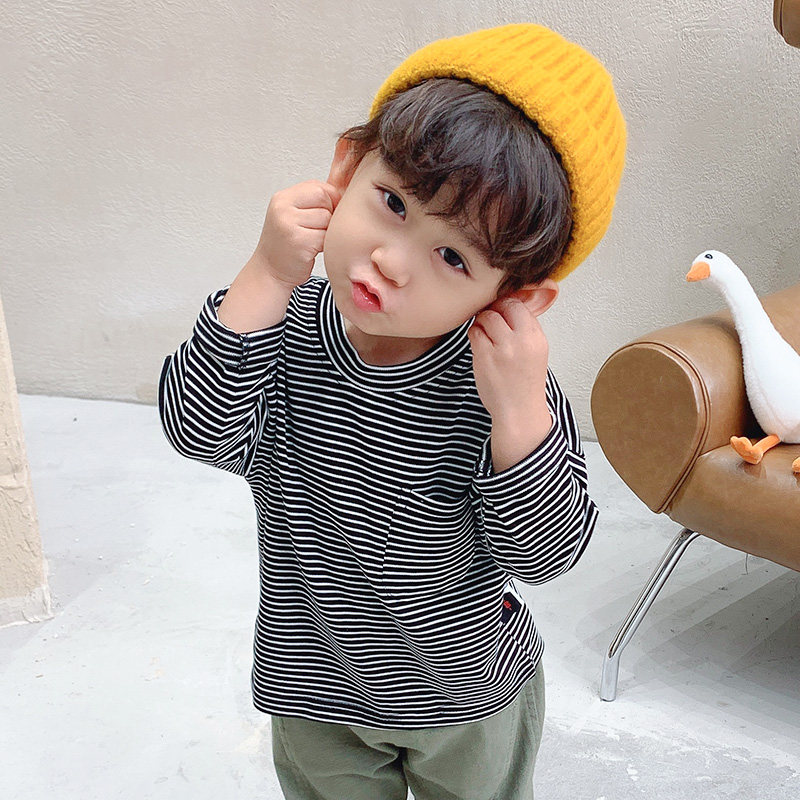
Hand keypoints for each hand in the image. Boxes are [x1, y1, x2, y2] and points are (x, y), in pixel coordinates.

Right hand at [251, 179, 342, 289]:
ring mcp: (289, 224)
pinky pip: (326, 237)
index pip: (318, 187)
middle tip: (317, 230)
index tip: (325, 214)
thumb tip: (345, 190)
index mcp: (282, 198)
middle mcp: (282, 208)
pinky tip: (312, 250)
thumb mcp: (293, 215)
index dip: (330, 200)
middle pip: (325, 199)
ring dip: (326, 232)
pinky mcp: (300, 242)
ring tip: (312, 241)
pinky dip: (324, 245)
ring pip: (328, 218)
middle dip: (329, 215)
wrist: (269, 271)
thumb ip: (313, 201)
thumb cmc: (286, 245)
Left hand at [467, 295, 549, 420]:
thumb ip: (525, 327)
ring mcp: (503, 349)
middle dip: (495, 310)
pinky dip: (475, 336)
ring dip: (482, 323)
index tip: (502, 313)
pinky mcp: (485, 357)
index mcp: (536, 337)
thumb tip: (509, 302)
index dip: (507, 305)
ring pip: (486, 316)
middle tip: (492, 323)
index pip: (520, 304)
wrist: (519, 411)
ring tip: (487, 337)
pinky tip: (481, 347)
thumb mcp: (536, 350)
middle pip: (503, 306)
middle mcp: (522, 341)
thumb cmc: (525, 382)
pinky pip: (474, 332)